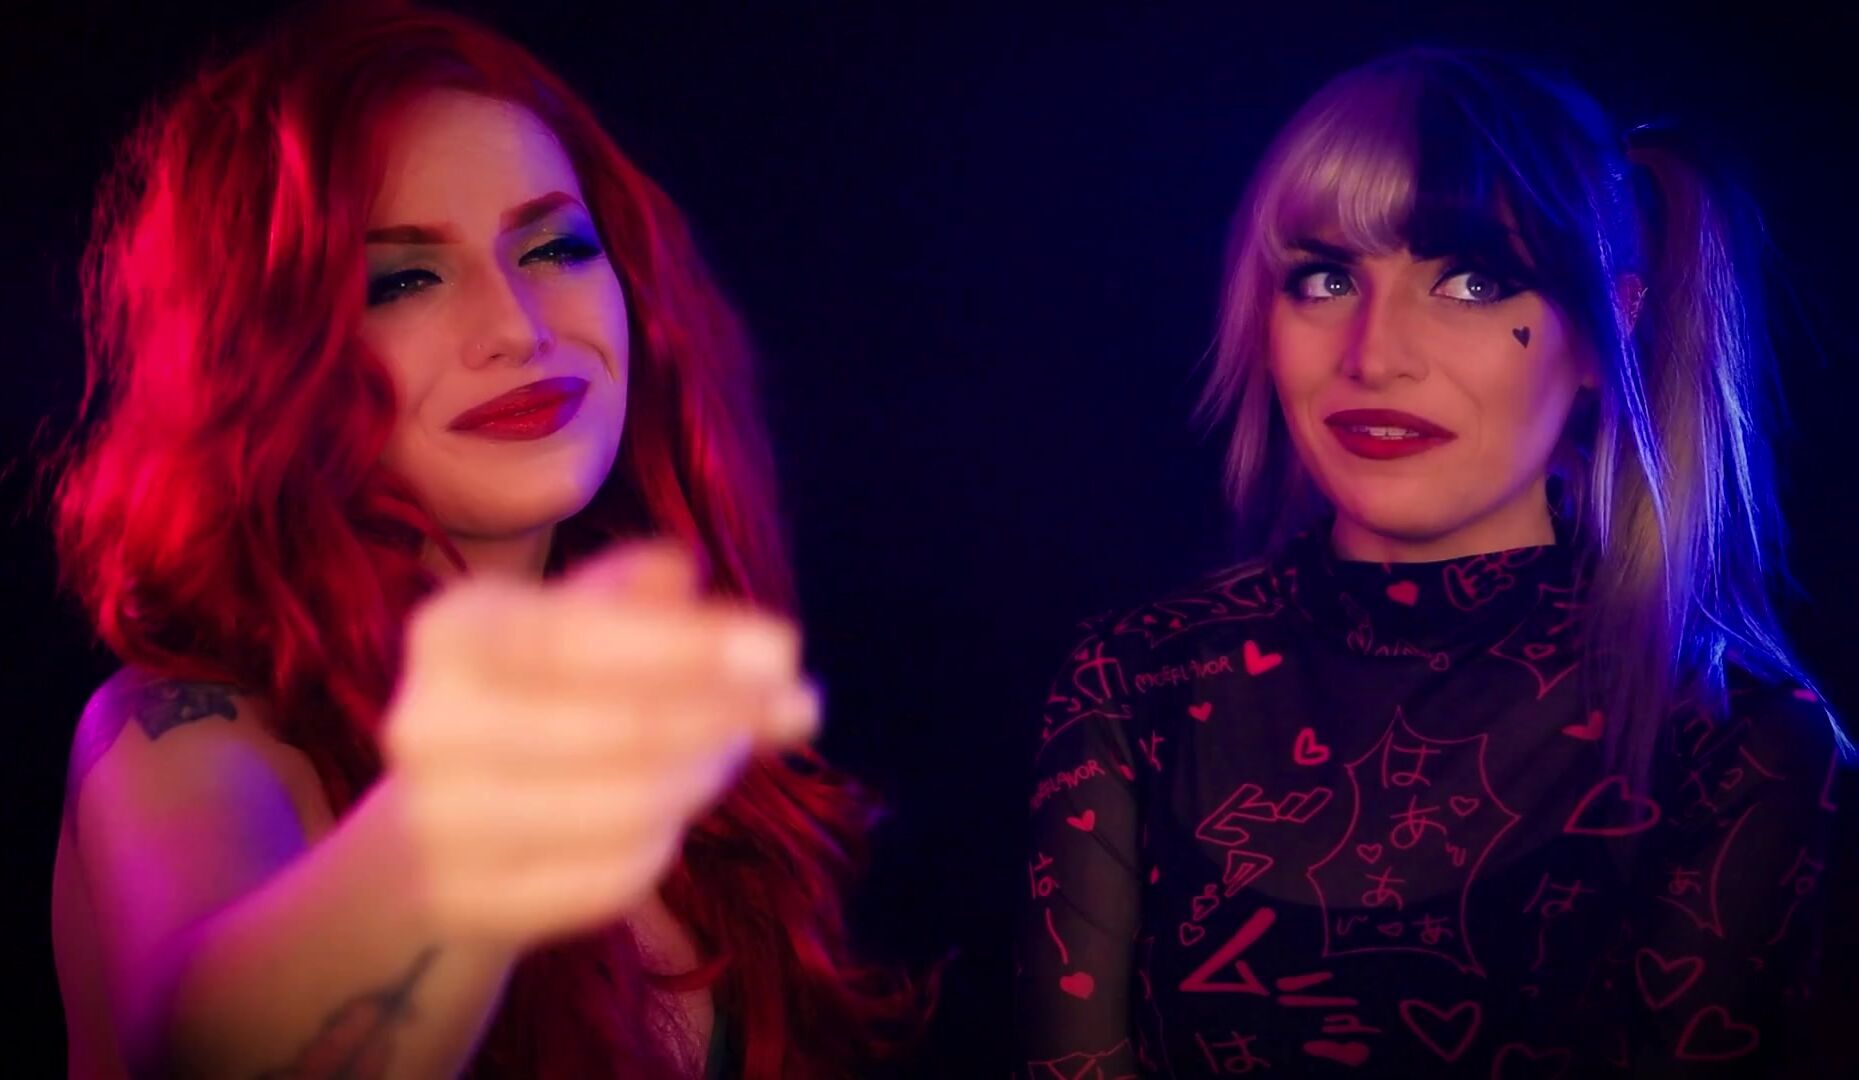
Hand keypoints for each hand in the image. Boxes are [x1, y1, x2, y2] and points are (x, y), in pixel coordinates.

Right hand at [380, 542, 814, 946]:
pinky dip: (662, 844)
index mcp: (451, 632)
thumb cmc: (534, 689)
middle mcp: (427, 726)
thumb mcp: (572, 617)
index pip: (579, 638)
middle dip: (724, 716)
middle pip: (616, 728)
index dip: (688, 646)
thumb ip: (633, 593)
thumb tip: (682, 571)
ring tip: (732, 750)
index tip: (785, 650)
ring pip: (624, 809)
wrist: (443, 816)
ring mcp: (438, 824)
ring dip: (704, 776)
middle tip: (794, 707)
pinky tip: (673, 812)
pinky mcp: (466, 905)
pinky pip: (608, 880)